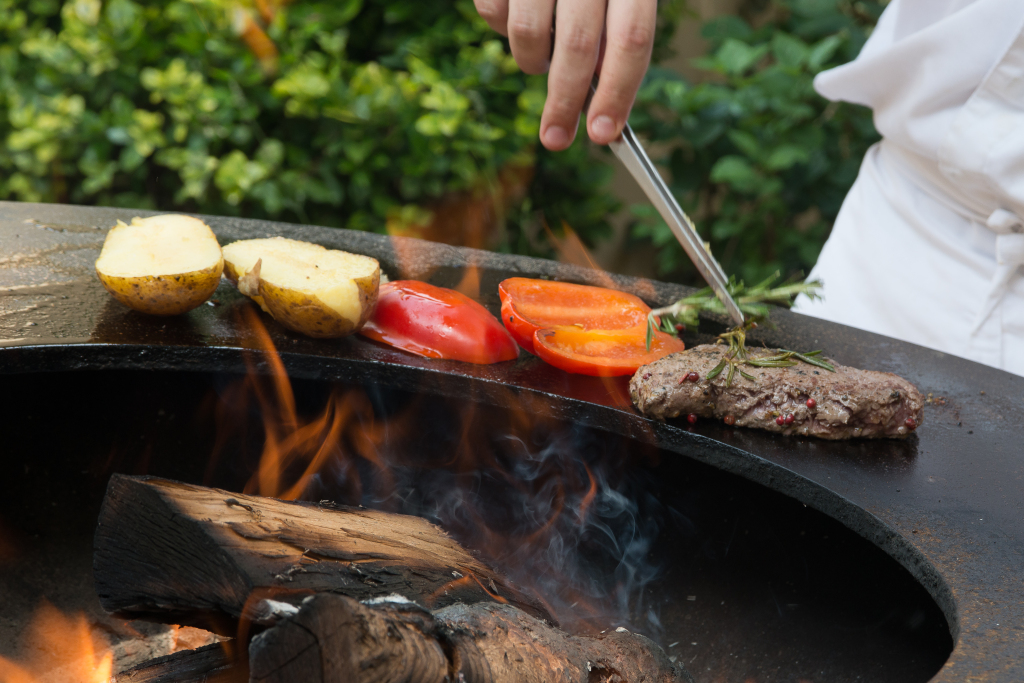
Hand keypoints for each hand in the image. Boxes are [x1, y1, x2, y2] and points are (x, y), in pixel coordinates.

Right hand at [474, 0, 655, 150]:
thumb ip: (617, 29)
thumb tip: (604, 90)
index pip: (632, 40)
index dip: (619, 93)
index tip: (603, 134)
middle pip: (579, 48)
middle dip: (565, 103)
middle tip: (556, 138)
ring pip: (528, 35)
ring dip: (532, 62)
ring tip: (539, 57)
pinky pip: (493, 13)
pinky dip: (501, 29)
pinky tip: (517, 12)